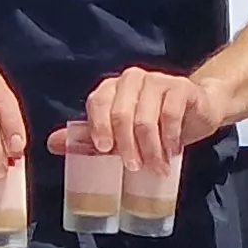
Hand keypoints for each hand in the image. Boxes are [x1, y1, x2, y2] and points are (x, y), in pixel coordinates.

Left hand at [84, 65, 229, 168]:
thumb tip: (51, 144)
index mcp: (112, 88)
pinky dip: (170, 137)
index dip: (98, 127)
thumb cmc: (152, 126)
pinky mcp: (180, 87)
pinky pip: (171, 114)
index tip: (105, 150)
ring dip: (151, 148)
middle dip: (126, 146)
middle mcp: (131, 79)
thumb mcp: (119, 135)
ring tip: (156, 168)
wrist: (195, 113)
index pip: (98, 103)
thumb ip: (88, 138)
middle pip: (121, 114)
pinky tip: (172, 152)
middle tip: (133, 168)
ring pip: (145, 118)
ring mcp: (157, 80)